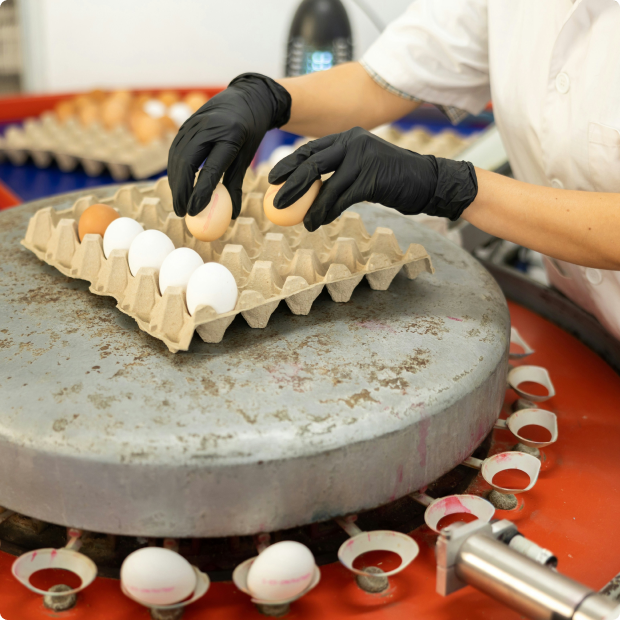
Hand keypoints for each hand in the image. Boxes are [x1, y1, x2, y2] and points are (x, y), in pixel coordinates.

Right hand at [168, 73, 290, 216]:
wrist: (247, 97)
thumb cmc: (250, 131)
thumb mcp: (248, 156)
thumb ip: (237, 184)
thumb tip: (232, 216)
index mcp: (230, 135)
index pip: (211, 169)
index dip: (201, 192)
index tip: (195, 212)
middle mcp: (209, 127)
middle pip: (187, 163)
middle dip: (181, 191)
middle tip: (182, 212)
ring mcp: (194, 123)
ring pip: (177, 158)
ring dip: (175, 183)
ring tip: (179, 204)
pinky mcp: (185, 124)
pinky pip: (175, 151)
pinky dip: (175, 171)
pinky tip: (177, 186)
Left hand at [268, 127, 477, 231]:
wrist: (425, 182)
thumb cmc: (391, 179)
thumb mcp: (361, 169)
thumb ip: (338, 173)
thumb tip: (309, 190)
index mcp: (348, 137)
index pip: (311, 149)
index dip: (289, 164)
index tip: (273, 179)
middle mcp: (353, 142)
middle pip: (312, 163)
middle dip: (291, 184)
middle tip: (276, 202)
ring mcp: (362, 158)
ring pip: (326, 185)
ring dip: (310, 208)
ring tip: (302, 223)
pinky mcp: (371, 177)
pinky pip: (341, 199)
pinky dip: (327, 212)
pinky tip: (320, 222)